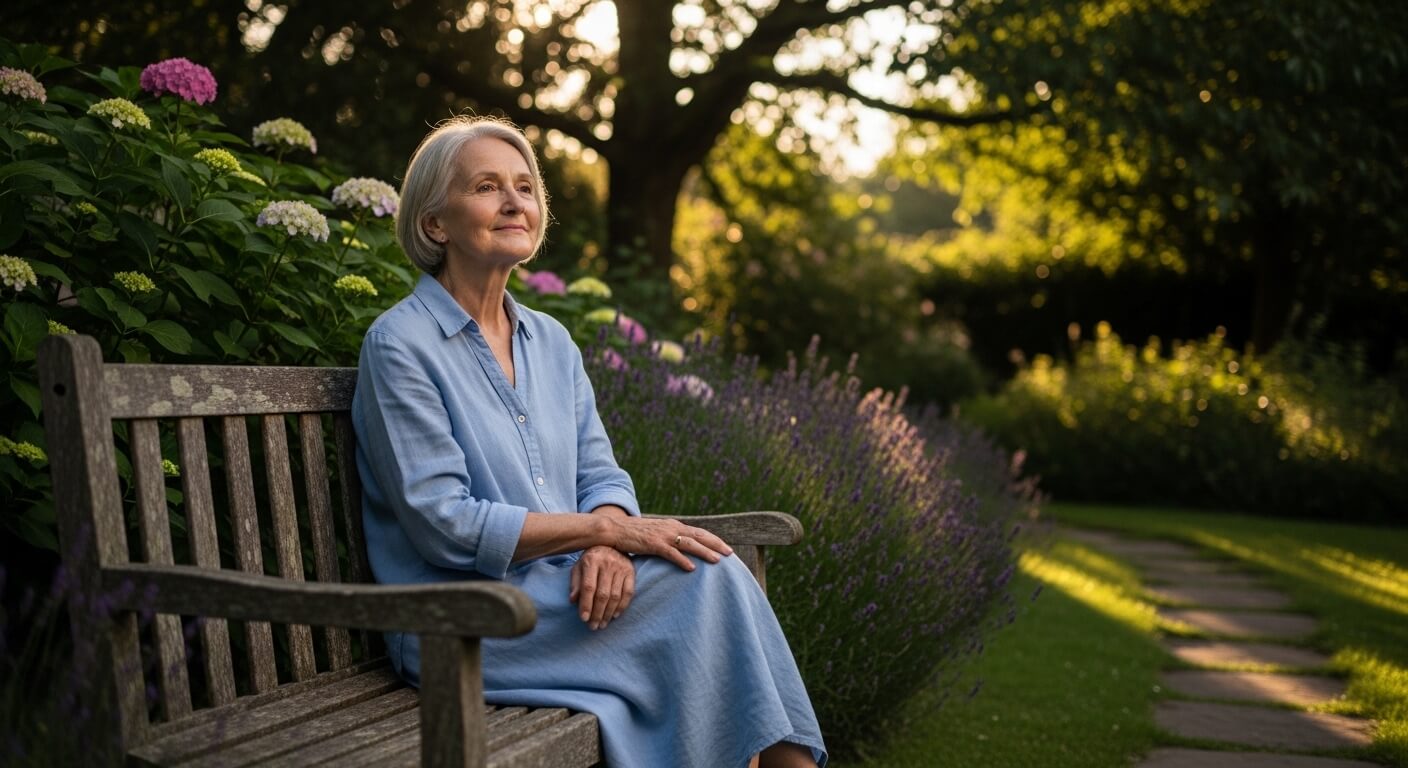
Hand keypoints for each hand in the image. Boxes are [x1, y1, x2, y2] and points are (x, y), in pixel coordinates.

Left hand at [570, 545, 634, 629]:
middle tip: (593, 626)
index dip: (586, 604)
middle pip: (602, 594)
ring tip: (602, 624)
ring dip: (608, 613)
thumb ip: (575, 583)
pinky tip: (615, 615)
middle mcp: (607, 563)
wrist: (610, 544)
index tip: (584, 619)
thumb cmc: (591, 560)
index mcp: (592, 560)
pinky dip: (622, 606)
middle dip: (597, 613)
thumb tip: (573, 601)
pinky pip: (628, 593)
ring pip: (615, 596)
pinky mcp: (631, 571)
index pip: (588, 587)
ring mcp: (621, 567)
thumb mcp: (579, 568)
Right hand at [607, 517, 732, 571]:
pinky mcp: (653, 544)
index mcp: (673, 525)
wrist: (614, 530)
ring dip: (704, 552)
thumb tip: (680, 550)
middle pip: (699, 536)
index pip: (699, 532)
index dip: (714, 540)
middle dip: (716, 545)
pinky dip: (682, 560)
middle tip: (730, 554)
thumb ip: (669, 540)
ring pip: (689, 544)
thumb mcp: (656, 535)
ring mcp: (663, 536)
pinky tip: (692, 568)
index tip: (726, 548)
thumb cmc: (634, 535)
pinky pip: (671, 553)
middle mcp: (671, 528)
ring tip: (717, 561)